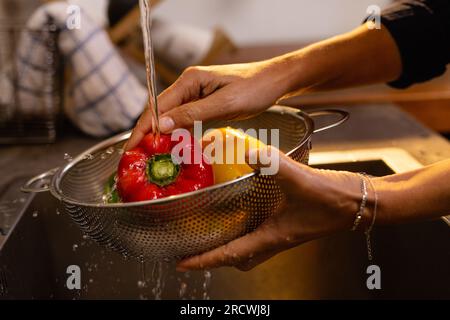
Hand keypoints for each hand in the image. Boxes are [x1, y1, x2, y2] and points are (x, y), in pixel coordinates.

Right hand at [126, 60, 293, 149]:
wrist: (275, 81)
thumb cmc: (255, 89)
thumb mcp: (225, 103)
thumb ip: (193, 114)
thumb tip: (162, 126)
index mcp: (189, 80)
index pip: (158, 106)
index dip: (143, 127)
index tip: (132, 147)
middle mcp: (189, 85)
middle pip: (161, 112)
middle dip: (148, 133)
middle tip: (138, 157)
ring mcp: (196, 94)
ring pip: (172, 117)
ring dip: (162, 135)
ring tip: (152, 156)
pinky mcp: (205, 102)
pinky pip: (185, 119)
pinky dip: (178, 133)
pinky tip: (175, 147)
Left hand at [176, 146, 364, 271]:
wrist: (358, 201)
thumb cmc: (333, 200)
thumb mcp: (301, 181)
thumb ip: (275, 165)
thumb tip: (249, 152)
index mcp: (272, 237)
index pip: (229, 255)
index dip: (204, 260)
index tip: (181, 263)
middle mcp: (273, 238)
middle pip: (235, 257)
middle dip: (213, 256)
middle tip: (193, 248)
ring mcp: (279, 231)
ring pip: (247, 246)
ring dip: (228, 243)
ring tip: (209, 230)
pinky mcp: (286, 220)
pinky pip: (258, 230)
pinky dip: (243, 224)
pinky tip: (241, 205)